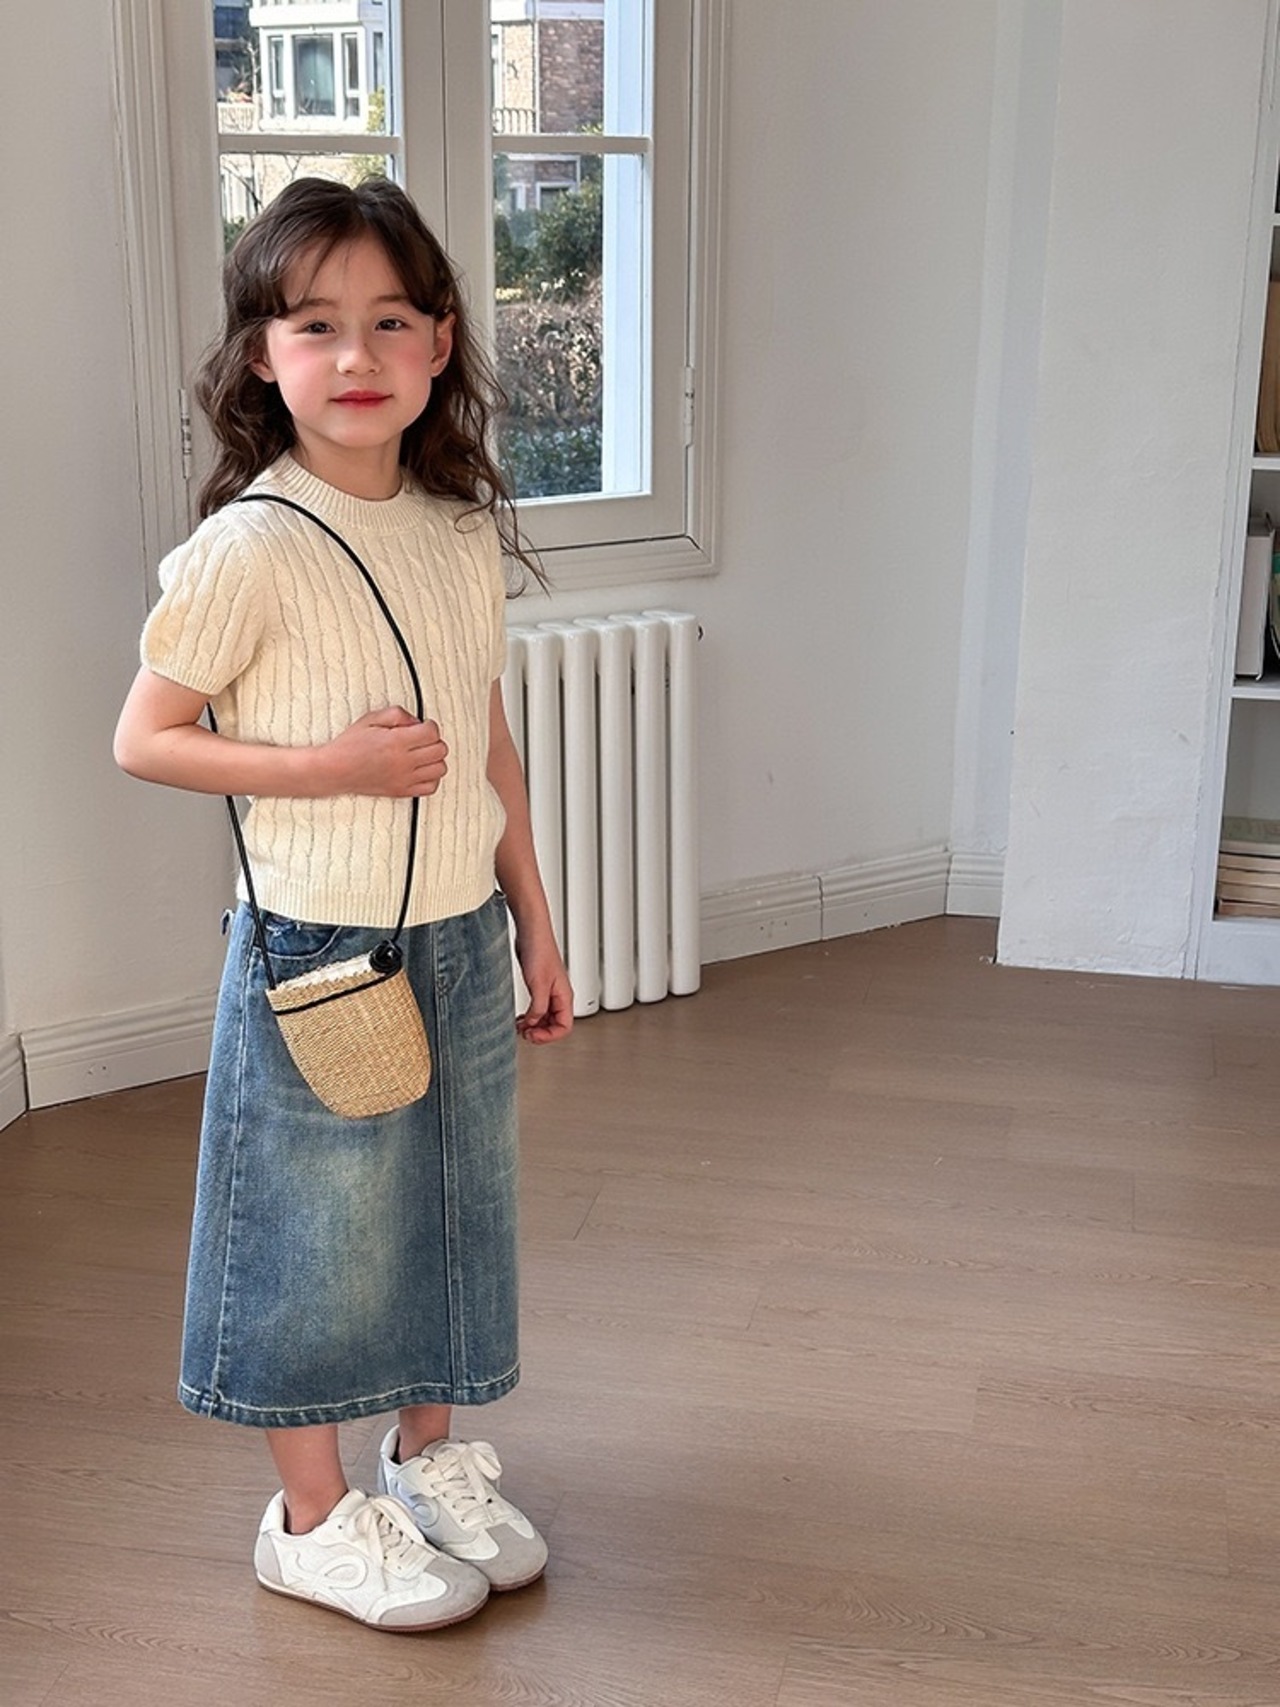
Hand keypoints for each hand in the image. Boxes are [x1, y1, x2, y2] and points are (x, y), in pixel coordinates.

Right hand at [322, 707, 447, 796]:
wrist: (335, 770)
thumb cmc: (349, 745)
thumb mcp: (371, 719)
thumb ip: (397, 714)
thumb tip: (416, 721)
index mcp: (396, 742)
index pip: (432, 733)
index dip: (430, 726)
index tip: (423, 726)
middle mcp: (403, 762)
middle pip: (440, 750)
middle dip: (434, 741)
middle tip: (422, 739)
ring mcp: (404, 779)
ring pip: (440, 769)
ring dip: (435, 759)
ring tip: (422, 754)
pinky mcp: (402, 791)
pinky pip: (431, 787)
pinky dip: (431, 778)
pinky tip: (421, 770)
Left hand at [514, 932, 573, 1044]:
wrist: (531, 931)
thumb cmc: (539, 950)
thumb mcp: (538, 984)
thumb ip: (538, 1008)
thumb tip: (533, 1023)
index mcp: (564, 996)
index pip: (564, 1027)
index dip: (549, 1036)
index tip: (532, 1035)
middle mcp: (559, 996)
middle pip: (555, 1025)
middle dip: (540, 1032)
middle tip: (524, 1033)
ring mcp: (548, 991)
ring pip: (545, 1018)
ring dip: (533, 1026)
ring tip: (520, 1027)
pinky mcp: (538, 986)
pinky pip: (537, 1009)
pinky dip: (529, 1017)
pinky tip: (519, 1018)